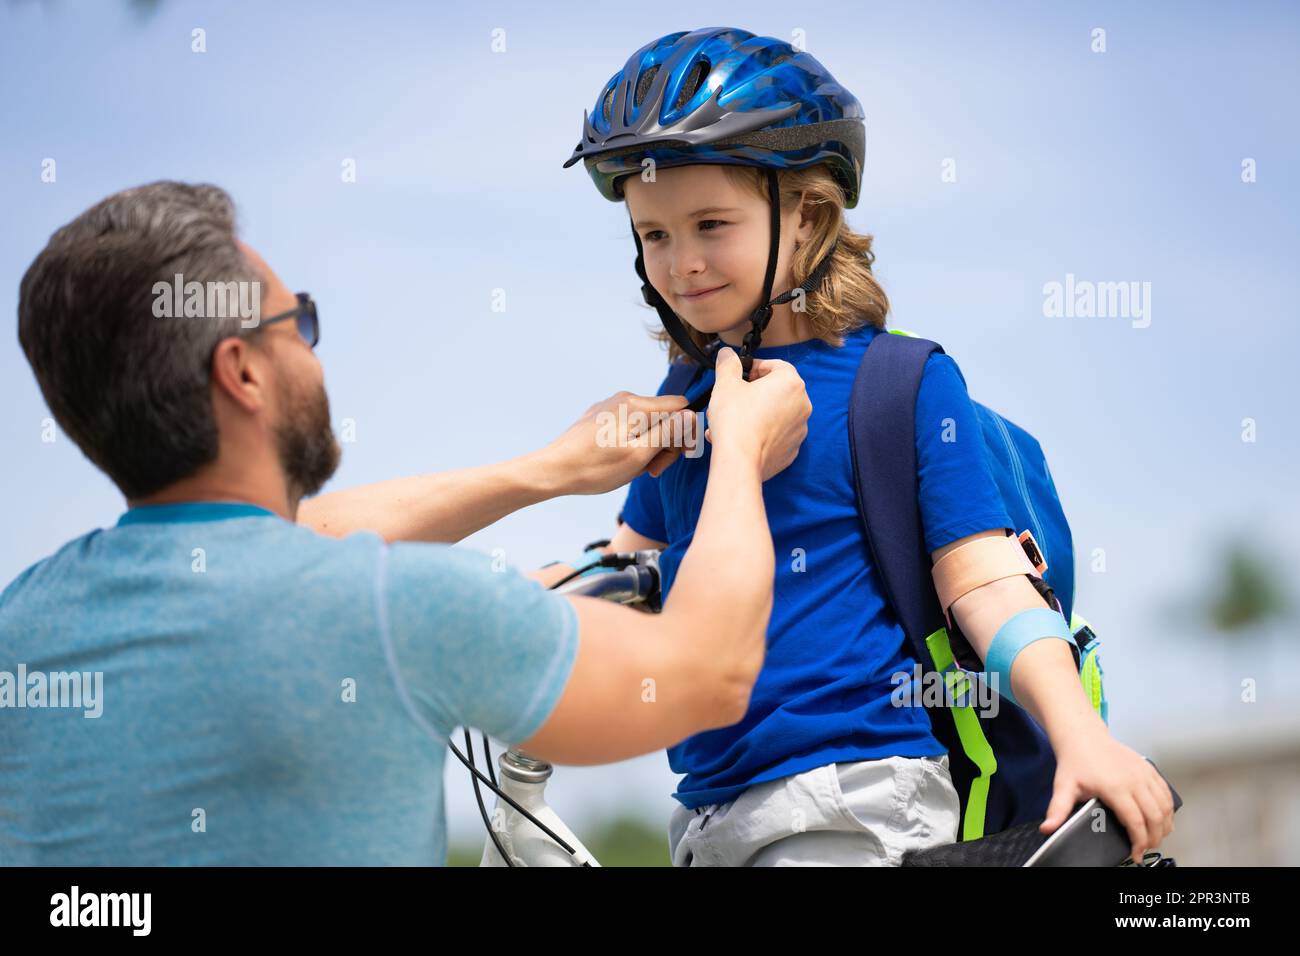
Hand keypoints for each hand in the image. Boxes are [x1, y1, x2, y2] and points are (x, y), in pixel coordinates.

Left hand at [539, 391, 697, 494]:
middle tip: (652, 470)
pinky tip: (617, 463)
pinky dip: (630, 444)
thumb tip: (692, 415)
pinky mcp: (598, 417)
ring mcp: (609, 407)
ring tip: (633, 470)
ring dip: (647, 447)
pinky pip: (627, 427)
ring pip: (645, 424)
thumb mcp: (641, 455)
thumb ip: (669, 432)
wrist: (553, 470)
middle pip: (663, 416)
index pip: (681, 407)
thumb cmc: (596, 467)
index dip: (685, 432)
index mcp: (638, 405)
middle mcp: (624, 399)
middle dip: (664, 444)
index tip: (676, 456)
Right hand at [704, 349, 810, 480]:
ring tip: (734, 421)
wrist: (740, 461)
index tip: (743, 375)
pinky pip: (777, 435)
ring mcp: (800, 429)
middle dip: (757, 392)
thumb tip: (727, 355)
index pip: (777, 366)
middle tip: (737, 397)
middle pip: (778, 390)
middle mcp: (802, 405)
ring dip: (758, 413)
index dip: (757, 367)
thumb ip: (728, 364)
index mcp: (790, 383)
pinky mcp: (793, 449)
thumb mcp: (726, 384)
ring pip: (777, 414)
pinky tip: (743, 437)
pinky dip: (763, 433)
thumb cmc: (735, 420)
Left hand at [1041, 730, 1175, 862]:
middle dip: (1154, 838)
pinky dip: (1168, 808)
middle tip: (1145, 849)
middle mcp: (1134, 780)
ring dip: (1164, 825)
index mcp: (1115, 787)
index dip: (1139, 842)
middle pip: (1155, 817)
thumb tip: (1047, 828)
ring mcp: (1144, 773)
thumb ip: (1057, 810)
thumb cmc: (1075, 760)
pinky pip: (1166, 792)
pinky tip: (1163, 818)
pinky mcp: (1149, 768)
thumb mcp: (1063, 786)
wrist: (1083, 736)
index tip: (1135, 855)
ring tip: (1155, 837)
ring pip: (1165, 806)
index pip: (1135, 821)